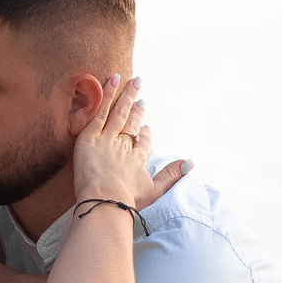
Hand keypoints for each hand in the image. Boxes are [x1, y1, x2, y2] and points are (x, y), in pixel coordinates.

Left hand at [72, 75, 189, 210]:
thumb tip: (191, 163)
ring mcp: (108, 139)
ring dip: (126, 95)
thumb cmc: (125, 201)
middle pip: (132, 123)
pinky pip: (100, 112)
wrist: (103, 201)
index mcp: (138, 159)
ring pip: (119, 113)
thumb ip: (172, 176)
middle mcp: (125, 145)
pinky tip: (113, 81)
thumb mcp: (153, 191)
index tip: (145, 127)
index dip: (144, 134)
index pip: (143, 142)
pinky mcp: (90, 136)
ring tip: (132, 81)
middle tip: (139, 97)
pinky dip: (108, 95)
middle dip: (137, 109)